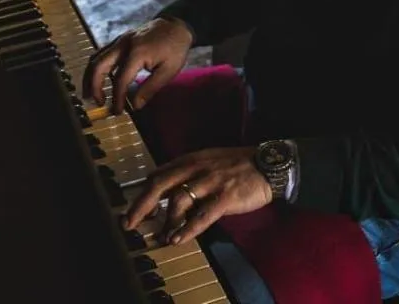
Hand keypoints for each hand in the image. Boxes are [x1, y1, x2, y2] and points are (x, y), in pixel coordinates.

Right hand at [84, 18, 193, 115]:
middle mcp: (123, 45)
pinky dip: (96, 68)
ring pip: (96, 58)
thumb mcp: (168, 71)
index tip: (118, 111)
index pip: (120, 80)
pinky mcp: (119, 40)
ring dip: (90, 77)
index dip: (117, 98)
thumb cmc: (175, 48)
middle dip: (94, 87)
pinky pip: (101, 53)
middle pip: (99, 66)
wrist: (175, 25)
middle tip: (97, 103)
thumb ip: (150, 88)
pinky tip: (98, 79)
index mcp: (137, 53)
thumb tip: (136, 105)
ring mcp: (119, 40)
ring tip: (91, 94)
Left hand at [125, 147, 272, 243]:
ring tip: (159, 236)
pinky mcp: (225, 196)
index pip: (158, 174)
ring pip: (179, 200)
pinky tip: (178, 239)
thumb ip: (189, 175)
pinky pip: (202, 215)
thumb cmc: (237, 166)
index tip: (133, 208)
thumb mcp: (208, 163)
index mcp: (190, 160)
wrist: (268, 164)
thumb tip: (170, 195)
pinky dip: (188, 228)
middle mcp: (196, 168)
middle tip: (129, 223)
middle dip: (141, 205)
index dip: (143, 192)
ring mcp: (210, 182)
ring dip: (166, 221)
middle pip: (160, 185)